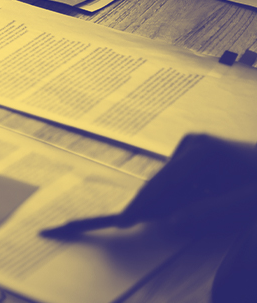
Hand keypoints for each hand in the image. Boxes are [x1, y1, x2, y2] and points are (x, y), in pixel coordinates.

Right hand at [40, 134, 256, 238]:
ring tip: (177, 212)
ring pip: (170, 181)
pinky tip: (193, 202)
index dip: (140, 205)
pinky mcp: (198, 151)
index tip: (121, 221)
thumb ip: (210, 212)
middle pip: (162, 182)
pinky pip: (180, 177)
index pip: (161, 183)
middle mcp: (193, 143)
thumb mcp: (247, 202)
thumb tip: (171, 222)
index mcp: (202, 151)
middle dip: (153, 205)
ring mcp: (194, 145)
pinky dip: (181, 194)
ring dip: (171, 201)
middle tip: (134, 222)